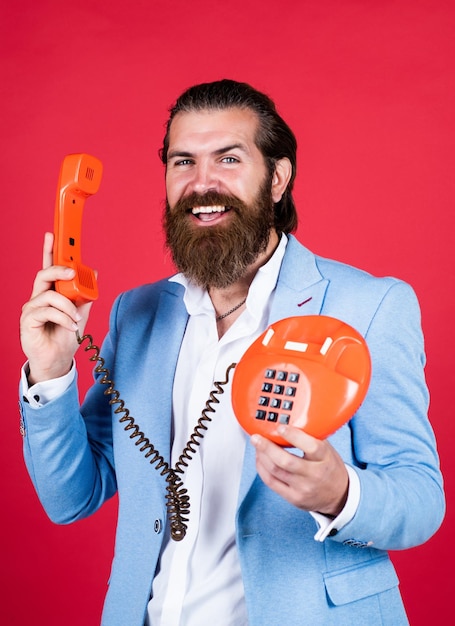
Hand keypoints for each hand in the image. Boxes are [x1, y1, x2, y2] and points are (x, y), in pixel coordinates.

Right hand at [20, 232, 93, 383]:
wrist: (58, 360)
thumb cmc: (66, 337)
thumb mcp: (81, 313)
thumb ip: (85, 295)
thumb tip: (94, 274)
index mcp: (51, 292)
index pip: (48, 267)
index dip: (49, 250)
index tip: (52, 234)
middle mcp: (39, 297)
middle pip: (44, 274)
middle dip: (59, 270)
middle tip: (73, 273)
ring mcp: (31, 308)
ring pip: (49, 295)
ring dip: (67, 306)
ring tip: (76, 319)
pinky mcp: (27, 320)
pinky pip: (46, 311)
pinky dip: (62, 318)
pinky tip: (70, 326)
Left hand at [251, 424, 348, 516]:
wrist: (339, 496)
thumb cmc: (329, 467)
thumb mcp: (327, 449)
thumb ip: (311, 437)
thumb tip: (290, 421)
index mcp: (325, 458)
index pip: (310, 446)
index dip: (293, 436)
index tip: (280, 427)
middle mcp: (314, 474)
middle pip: (286, 461)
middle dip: (267, 447)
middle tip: (257, 437)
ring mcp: (303, 488)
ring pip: (276, 471)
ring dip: (262, 456)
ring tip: (257, 446)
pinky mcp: (294, 498)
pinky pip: (272, 483)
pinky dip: (262, 469)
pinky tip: (260, 460)